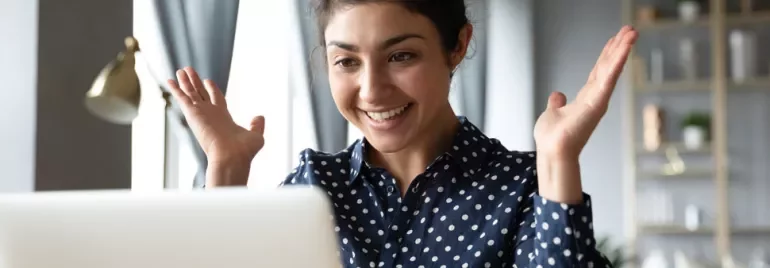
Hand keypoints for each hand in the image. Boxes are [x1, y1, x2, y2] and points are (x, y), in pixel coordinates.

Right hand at [167, 67, 264, 184]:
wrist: (231, 157)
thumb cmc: (244, 151)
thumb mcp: (256, 135)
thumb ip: (257, 125)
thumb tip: (260, 117)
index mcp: (224, 118)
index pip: (216, 99)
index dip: (212, 89)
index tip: (207, 80)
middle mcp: (210, 115)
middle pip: (201, 93)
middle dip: (195, 82)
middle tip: (188, 70)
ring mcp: (201, 114)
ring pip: (190, 93)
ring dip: (185, 82)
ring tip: (180, 70)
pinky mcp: (192, 114)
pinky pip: (182, 98)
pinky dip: (175, 89)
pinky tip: (169, 80)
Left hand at [533, 26, 637, 202]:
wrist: (553, 151)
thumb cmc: (553, 138)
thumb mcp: (552, 114)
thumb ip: (557, 103)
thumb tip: (557, 95)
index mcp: (585, 98)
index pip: (599, 71)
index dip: (606, 54)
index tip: (614, 39)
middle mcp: (595, 97)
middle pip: (608, 66)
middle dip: (618, 47)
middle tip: (629, 29)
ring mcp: (598, 100)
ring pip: (611, 69)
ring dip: (622, 50)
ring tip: (632, 32)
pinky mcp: (597, 103)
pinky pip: (608, 78)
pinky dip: (616, 63)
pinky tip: (623, 48)